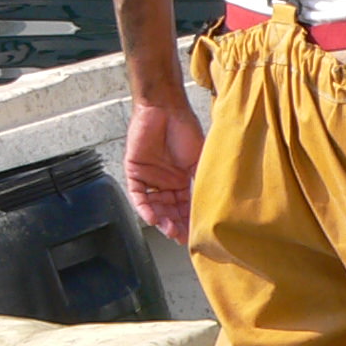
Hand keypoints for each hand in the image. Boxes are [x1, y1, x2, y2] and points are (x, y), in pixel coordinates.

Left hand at [124, 98, 204, 242]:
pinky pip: (138, 195)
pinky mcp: (134, 172)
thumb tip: (211, 204)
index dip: (190, 221)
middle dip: (175, 225)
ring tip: (170, 230)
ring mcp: (149, 178)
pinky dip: (144, 208)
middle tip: (182, 237)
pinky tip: (153, 218)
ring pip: (154, 206)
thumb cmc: (185, 129)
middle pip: (169, 210)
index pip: (185, 206)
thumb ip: (201, 180)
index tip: (196, 235)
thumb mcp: (199, 159)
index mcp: (181, 180)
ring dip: (161, 220)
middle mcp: (165, 182)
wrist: (165, 108)